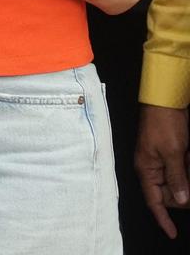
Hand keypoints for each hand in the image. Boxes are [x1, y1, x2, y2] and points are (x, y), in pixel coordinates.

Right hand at [136, 103, 189, 238]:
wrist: (166, 101)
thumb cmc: (163, 123)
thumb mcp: (173, 152)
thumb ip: (177, 177)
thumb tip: (180, 201)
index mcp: (147, 169)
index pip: (153, 201)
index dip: (163, 218)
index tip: (172, 233)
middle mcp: (152, 168)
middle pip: (170, 194)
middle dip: (184, 191)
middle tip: (189, 174)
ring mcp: (162, 160)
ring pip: (180, 182)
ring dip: (188, 176)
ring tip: (188, 156)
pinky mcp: (172, 154)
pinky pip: (183, 170)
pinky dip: (188, 166)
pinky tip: (189, 155)